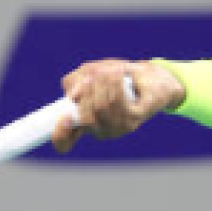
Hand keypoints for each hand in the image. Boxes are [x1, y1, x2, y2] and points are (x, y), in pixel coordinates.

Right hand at [50, 58, 184, 153]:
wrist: (152, 78)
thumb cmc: (120, 76)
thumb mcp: (92, 72)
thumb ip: (76, 81)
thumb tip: (72, 95)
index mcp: (85, 122)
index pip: (65, 140)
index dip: (60, 134)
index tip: (62, 119)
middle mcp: (99, 130)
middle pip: (83, 115)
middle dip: (87, 89)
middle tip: (96, 74)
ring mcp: (116, 128)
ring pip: (99, 107)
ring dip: (103, 83)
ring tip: (111, 70)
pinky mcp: (133, 121)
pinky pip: (117, 104)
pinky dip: (115, 85)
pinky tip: (119, 74)